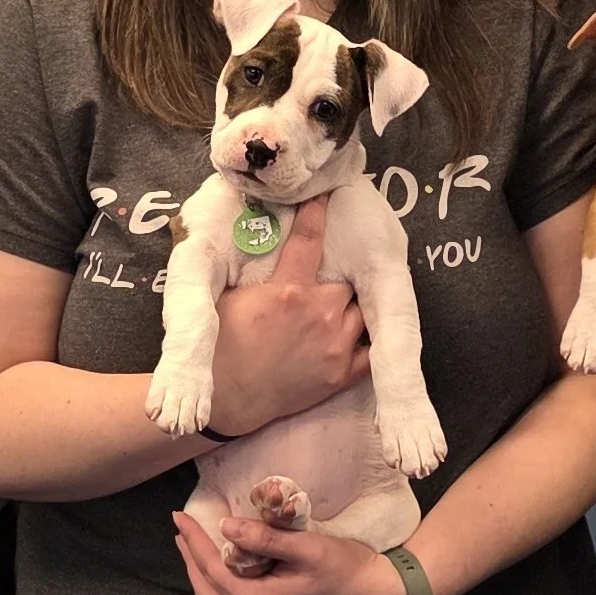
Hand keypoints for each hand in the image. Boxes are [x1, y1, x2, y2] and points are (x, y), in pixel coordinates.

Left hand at [173, 507, 409, 594]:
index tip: (179, 518)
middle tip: (184, 535)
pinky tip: (233, 588)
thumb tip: (225, 526)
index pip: (212, 569)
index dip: (193, 542)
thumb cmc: (351, 571)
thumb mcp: (308, 547)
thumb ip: (264, 538)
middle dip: (193, 563)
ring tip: (203, 557)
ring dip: (210, 586)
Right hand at [206, 200, 370, 436]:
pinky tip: (357, 333)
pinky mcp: (342, 373)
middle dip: (338, 278)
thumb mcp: (229, 298)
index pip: (310, 239)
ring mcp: (335, 345)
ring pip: (362, 310)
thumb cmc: (224, 346)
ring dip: (352, 307)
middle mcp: (319, 313)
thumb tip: (260, 237)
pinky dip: (368, 339)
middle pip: (346, 280)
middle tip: (327, 280)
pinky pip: (371, 348)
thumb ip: (255, 271)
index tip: (327, 195)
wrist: (231, 399)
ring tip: (339, 309)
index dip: (319, 213)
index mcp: (288, 290)